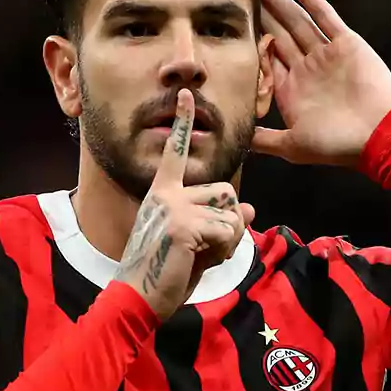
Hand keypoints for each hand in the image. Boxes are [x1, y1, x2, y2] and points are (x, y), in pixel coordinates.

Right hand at [115, 89, 254, 319]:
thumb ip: (219, 223)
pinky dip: (225, 251)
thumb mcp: (197, 242)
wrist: (139, 296)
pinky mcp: (184, 226)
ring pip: (231, 212)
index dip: (183, 122)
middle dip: (229, 221)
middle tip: (209, 247)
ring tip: (203, 255)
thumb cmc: (165, 272)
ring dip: (229, 239)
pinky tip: (200, 261)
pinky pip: (228, 231)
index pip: (175, 153)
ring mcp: (174, 208)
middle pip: (225, 191)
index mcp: (162, 193)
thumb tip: (251, 209)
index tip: (188, 94)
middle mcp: (166, 194)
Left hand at [252, 0, 390, 166]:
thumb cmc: (337, 144)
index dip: (249, 42)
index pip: (265, 60)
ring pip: (296, 20)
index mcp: (292, 90)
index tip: (230, 24)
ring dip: (279, 0)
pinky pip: (324, 15)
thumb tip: (237, 141)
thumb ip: (265, 139)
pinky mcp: (345, 43)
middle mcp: (306, 68)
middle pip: (278, 34)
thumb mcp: (293, 146)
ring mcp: (325, 54)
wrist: (379, 135)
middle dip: (261, 13)